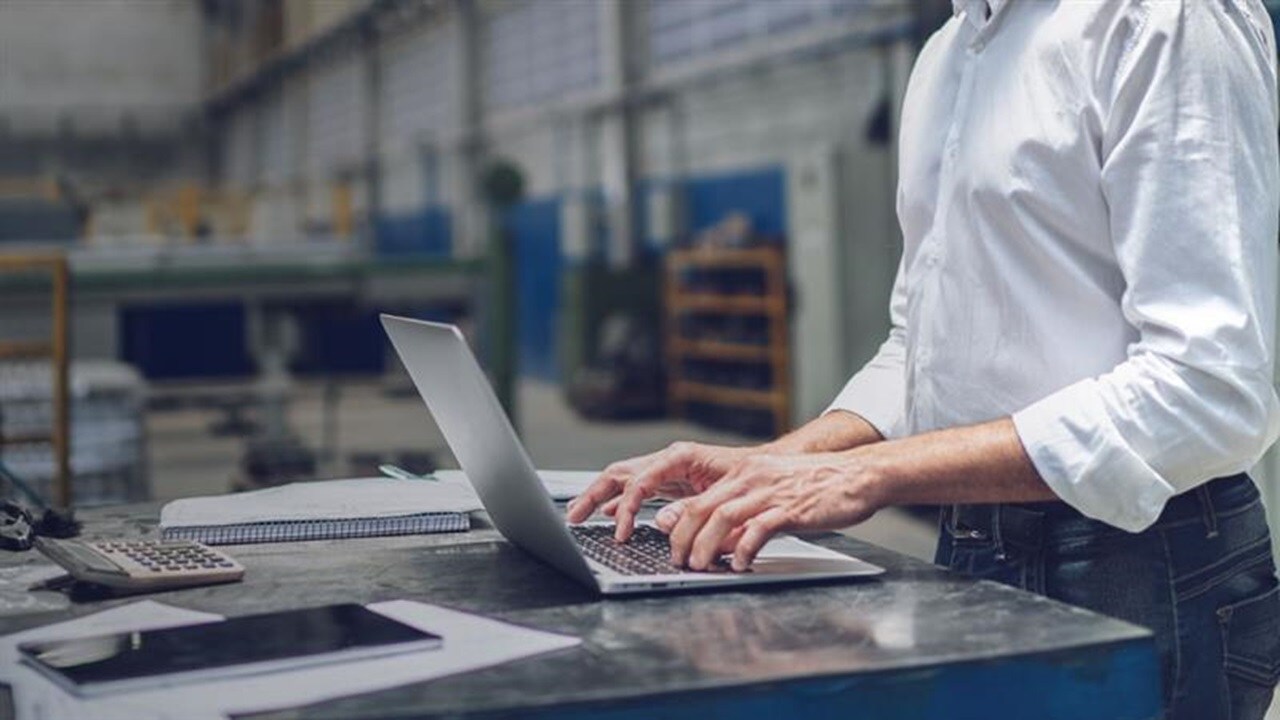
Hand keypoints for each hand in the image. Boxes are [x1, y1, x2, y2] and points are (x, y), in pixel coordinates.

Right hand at [565, 441, 752, 539]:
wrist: (770, 470)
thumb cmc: (753, 477)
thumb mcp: (726, 494)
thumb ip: (692, 508)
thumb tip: (662, 522)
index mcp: (680, 457)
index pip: (639, 480)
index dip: (625, 508)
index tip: (620, 532)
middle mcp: (669, 460)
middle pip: (619, 474)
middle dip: (593, 494)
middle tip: (573, 517)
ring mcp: (667, 470)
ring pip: (623, 480)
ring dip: (599, 496)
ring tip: (578, 514)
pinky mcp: (671, 482)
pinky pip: (636, 489)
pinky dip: (619, 501)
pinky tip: (608, 513)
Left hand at [662, 452, 886, 571]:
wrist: (857, 475)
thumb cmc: (816, 487)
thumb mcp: (772, 493)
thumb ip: (745, 514)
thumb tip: (719, 541)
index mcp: (743, 473)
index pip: (698, 498)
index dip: (678, 524)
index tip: (669, 545)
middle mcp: (751, 478)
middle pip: (702, 508)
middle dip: (684, 538)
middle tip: (679, 562)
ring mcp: (771, 492)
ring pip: (723, 516)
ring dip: (706, 545)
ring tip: (700, 566)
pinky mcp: (791, 508)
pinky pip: (760, 528)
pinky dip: (745, 548)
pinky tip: (740, 563)